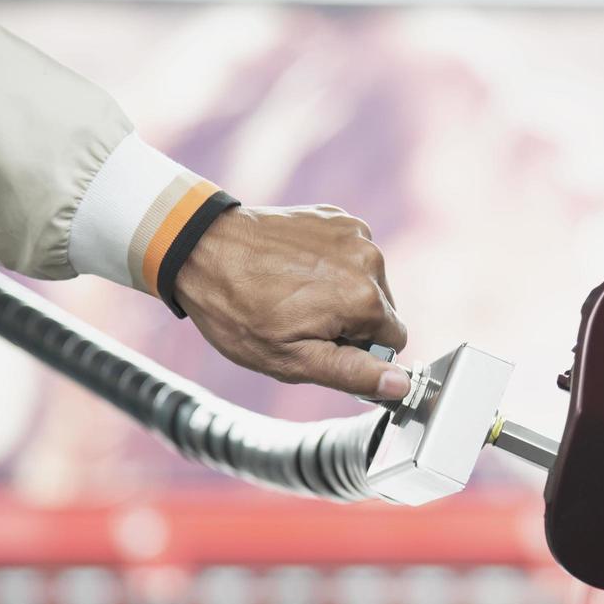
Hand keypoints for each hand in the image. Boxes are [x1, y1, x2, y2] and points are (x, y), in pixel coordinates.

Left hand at [175, 204, 410, 399]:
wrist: (201, 250)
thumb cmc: (240, 312)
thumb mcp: (294, 360)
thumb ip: (354, 374)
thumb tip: (401, 386)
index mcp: (365, 299)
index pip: (395, 341)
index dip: (362, 352)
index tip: (324, 345)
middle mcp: (369, 260)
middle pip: (383, 309)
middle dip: (352, 321)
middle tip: (303, 321)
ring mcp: (352, 232)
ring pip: (368, 281)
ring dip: (342, 291)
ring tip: (296, 294)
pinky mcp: (335, 217)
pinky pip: (350, 253)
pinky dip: (331, 264)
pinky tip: (296, 269)